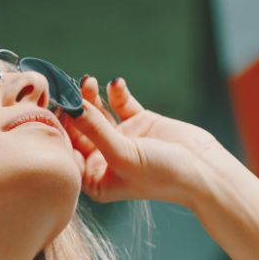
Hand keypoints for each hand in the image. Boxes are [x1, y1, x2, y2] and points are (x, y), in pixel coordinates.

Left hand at [57, 75, 226, 205]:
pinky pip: (121, 103)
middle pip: (80, 127)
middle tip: (68, 88)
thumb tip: (71, 106)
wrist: (205, 171)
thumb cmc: (162, 175)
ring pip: (97, 112)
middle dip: (74, 107)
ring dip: (91, 97)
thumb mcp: (122, 154)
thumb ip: (95, 130)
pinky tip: (116, 84)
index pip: (67, 149)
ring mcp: (121, 138)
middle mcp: (104, 158)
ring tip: (88, 81)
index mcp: (95, 177)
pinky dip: (116, 93)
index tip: (53, 106)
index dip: (59, 128)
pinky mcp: (139, 122)